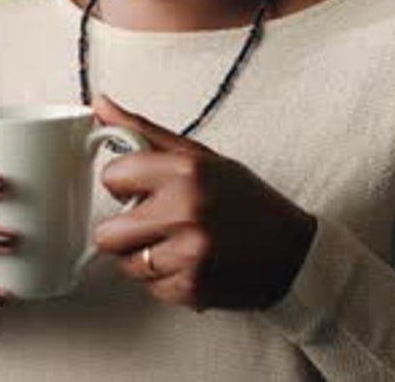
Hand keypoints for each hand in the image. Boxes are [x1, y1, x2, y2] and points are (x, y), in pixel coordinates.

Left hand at [93, 96, 316, 311]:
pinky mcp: (192, 288)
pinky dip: (164, 278)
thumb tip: (101, 105)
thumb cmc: (246, 200)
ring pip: (127, 264)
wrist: (293, 252)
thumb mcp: (200, 155)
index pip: (113, 176)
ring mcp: (188, 252)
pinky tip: (189, 261)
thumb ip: (144, 132)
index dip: (124, 182)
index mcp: (186, 170)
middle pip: (108, 233)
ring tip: (176, 241)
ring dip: (144, 256)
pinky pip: (150, 287)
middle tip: (154, 220)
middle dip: (125, 228)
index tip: (138, 185)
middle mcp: (185, 209)